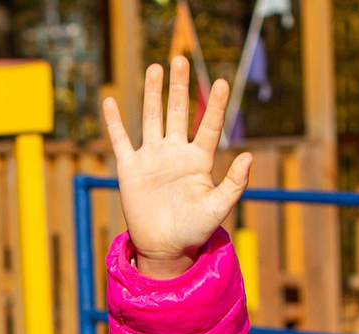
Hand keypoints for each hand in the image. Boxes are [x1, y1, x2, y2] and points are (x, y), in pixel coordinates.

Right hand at [101, 58, 252, 279]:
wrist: (165, 248)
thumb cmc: (195, 230)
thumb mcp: (218, 209)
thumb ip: (234, 184)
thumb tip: (248, 155)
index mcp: (198, 160)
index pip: (208, 125)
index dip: (215, 104)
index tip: (221, 81)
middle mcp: (175, 152)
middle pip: (177, 112)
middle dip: (179, 87)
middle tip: (180, 59)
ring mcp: (152, 158)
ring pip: (152, 118)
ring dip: (153, 93)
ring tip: (156, 67)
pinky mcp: (130, 168)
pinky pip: (121, 140)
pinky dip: (114, 122)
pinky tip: (110, 101)